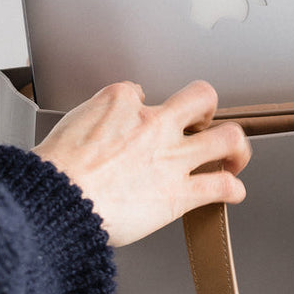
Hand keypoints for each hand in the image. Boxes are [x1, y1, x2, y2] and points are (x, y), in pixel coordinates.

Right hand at [32, 79, 250, 247]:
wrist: (59, 199)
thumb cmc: (57, 171)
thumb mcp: (70, 123)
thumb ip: (94, 116)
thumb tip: (104, 117)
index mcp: (122, 102)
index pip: (142, 94)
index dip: (142, 109)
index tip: (140, 125)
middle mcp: (154, 124)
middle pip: (202, 98)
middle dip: (209, 110)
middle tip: (204, 126)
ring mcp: (171, 158)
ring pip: (227, 138)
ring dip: (236, 148)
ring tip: (233, 158)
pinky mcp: (179, 194)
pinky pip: (221, 186)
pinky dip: (233, 189)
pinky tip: (231, 192)